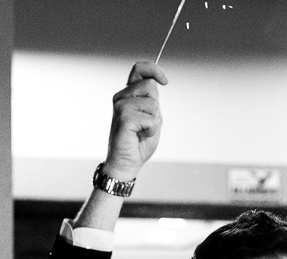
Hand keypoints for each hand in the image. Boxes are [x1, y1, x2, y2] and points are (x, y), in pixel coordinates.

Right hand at [103, 61, 167, 181]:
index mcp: (128, 94)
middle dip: (156, 107)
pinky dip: (151, 129)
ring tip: (142, 131)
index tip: (165, 81)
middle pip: (150, 86)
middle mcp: (122, 97)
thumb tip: (156, 81)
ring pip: (152, 104)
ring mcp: (121, 106)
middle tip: (147, 122)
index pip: (139, 69)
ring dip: (154, 121)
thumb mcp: (151, 115)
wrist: (127, 161)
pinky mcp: (124, 117)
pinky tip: (140, 135)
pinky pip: (151, 119)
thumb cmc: (138, 141)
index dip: (154, 69)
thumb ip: (152, 99)